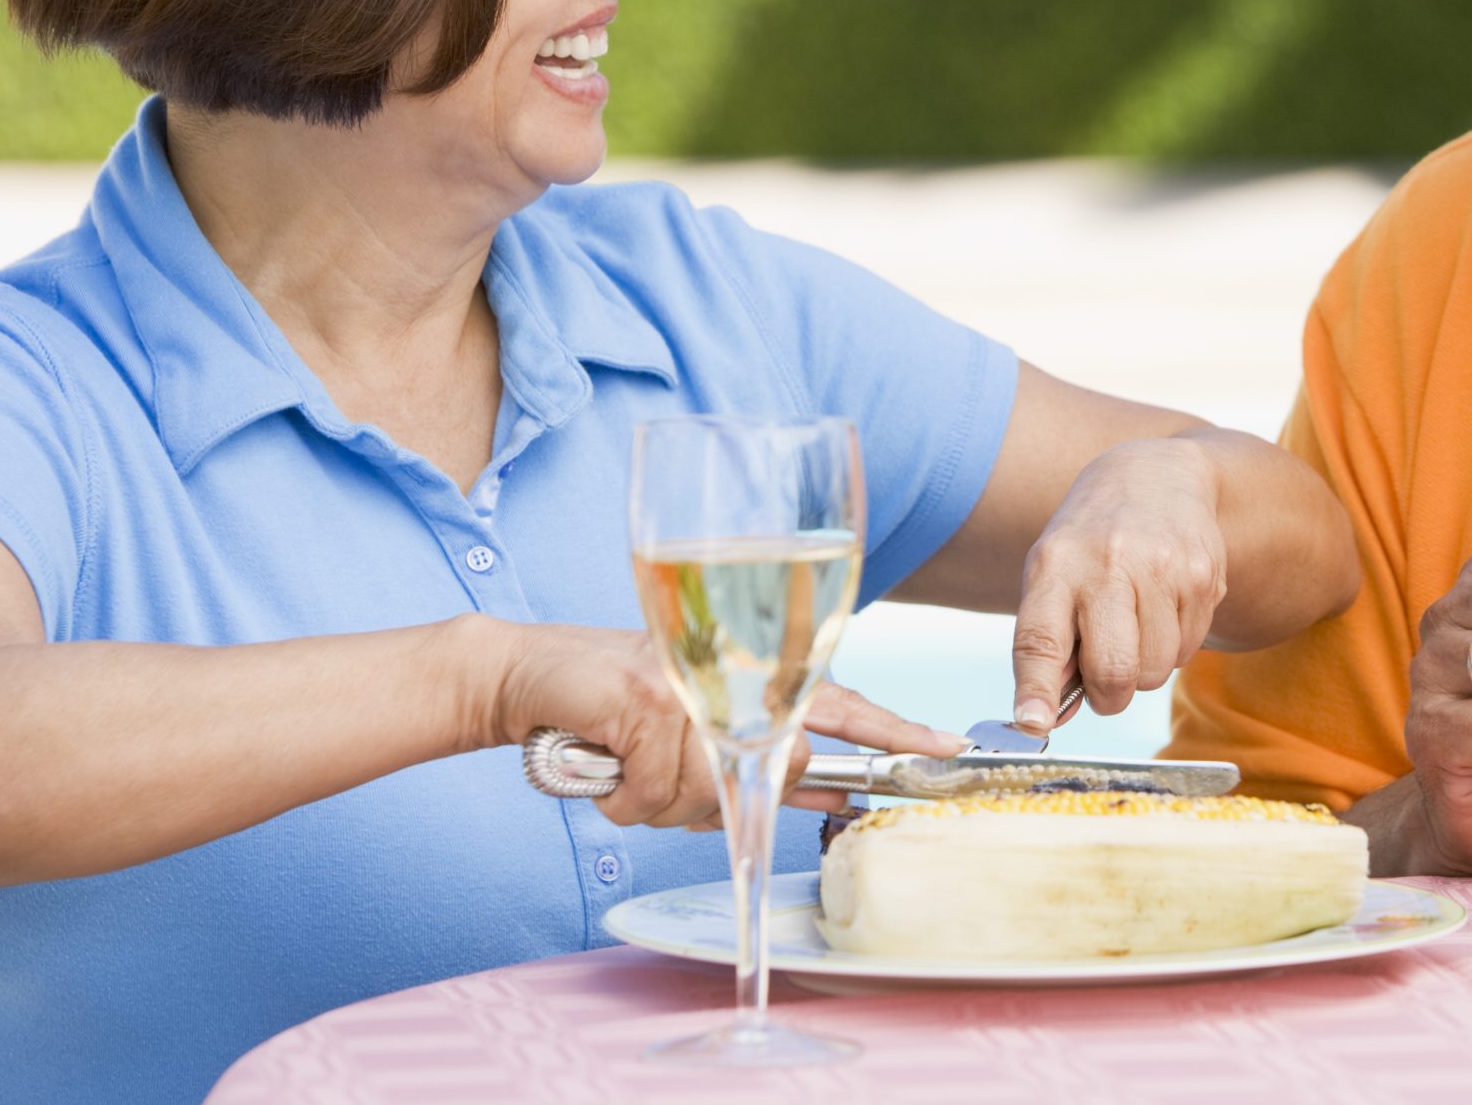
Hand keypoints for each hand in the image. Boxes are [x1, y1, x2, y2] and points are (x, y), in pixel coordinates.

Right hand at [477, 622, 967, 829]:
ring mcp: (694, 684)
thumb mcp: (689, 723)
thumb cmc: (609, 704)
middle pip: (774, 770)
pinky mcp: (648, 702)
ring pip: (709, 792)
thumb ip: (751, 752)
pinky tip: (602, 760)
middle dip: (721, 796)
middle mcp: (732, 672)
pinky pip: (655, 792)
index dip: (894, 729)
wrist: (524, 676)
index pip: (840, 703)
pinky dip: (623, 794)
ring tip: (626, 760)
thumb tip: (812, 787)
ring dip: (657, 798)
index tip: (947, 747)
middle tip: (663, 769)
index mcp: (750, 673)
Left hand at [1010, 437, 1226, 729]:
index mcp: (1055, 565)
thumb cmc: (1093, 539)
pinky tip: (1163, 606)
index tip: (1032, 723)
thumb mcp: (1053, 573)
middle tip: (1106, 680)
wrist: (1158, 477)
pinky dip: (1173, 646)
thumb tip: (1044, 718)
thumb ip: (1048, 643)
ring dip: (1144, 669)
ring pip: (1155, 672)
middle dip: (1109, 695)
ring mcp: (1162, 568)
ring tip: (1136, 624)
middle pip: (1113, 670)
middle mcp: (1108, 563)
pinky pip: (1188, 652)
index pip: (1040, 638)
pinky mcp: (1203, 577)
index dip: (1036, 688)